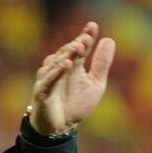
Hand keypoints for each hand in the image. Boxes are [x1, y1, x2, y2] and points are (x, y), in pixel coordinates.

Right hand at [30, 21, 115, 135]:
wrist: (62, 126)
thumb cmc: (76, 103)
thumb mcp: (95, 84)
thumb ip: (101, 64)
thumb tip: (109, 40)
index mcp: (73, 65)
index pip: (79, 47)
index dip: (85, 37)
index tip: (92, 26)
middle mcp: (59, 68)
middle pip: (68, 53)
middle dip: (77, 44)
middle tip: (87, 37)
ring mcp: (49, 78)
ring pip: (57, 63)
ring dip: (68, 54)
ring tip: (78, 46)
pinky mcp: (42, 92)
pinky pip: (49, 80)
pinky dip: (57, 72)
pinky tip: (66, 64)